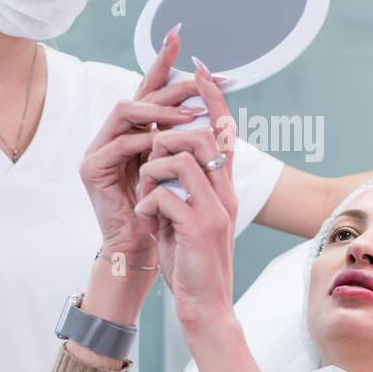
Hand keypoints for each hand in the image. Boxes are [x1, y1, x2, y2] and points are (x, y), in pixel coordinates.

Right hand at [79, 26, 207, 255]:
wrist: (142, 246)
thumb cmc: (164, 209)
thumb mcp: (179, 165)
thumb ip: (184, 136)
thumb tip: (210, 105)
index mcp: (135, 130)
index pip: (148, 88)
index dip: (162, 61)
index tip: (180, 35)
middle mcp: (114, 134)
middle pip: (140, 94)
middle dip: (172, 83)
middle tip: (202, 79)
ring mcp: (99, 149)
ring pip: (126, 110)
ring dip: (161, 109)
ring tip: (192, 114)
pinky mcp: (92, 168)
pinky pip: (119, 143)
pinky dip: (145, 140)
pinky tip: (164, 144)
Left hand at [133, 60, 239, 333]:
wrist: (206, 305)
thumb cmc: (193, 262)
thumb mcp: (189, 216)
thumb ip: (184, 184)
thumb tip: (162, 153)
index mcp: (223, 187)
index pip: (221, 130)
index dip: (210, 97)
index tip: (197, 66)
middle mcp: (225, 192)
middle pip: (199, 136)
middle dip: (166, 137)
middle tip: (148, 154)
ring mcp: (215, 208)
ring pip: (178, 159)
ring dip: (152, 173)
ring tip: (147, 197)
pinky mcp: (199, 227)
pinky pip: (164, 194)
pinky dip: (149, 205)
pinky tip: (152, 225)